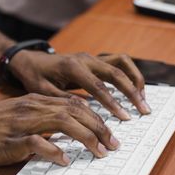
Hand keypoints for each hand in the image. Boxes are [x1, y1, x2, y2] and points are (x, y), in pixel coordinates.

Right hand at [0, 93, 119, 165]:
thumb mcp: (19, 116)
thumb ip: (42, 120)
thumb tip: (67, 134)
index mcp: (35, 100)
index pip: (74, 103)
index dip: (96, 117)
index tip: (109, 132)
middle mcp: (32, 107)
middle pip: (75, 111)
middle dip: (99, 127)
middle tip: (114, 144)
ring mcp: (22, 123)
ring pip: (63, 123)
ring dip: (86, 138)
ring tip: (100, 152)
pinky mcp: (12, 140)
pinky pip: (38, 143)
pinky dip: (54, 151)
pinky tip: (65, 160)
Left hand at [9, 51, 150, 120]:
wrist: (31, 61)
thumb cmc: (35, 77)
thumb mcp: (42, 92)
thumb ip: (63, 100)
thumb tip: (85, 110)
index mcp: (72, 67)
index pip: (98, 86)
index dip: (112, 102)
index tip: (124, 117)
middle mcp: (85, 59)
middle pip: (116, 72)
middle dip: (132, 92)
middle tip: (143, 110)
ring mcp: (92, 57)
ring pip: (122, 62)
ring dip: (135, 79)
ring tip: (142, 99)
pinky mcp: (95, 59)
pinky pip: (118, 62)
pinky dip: (129, 74)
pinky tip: (134, 90)